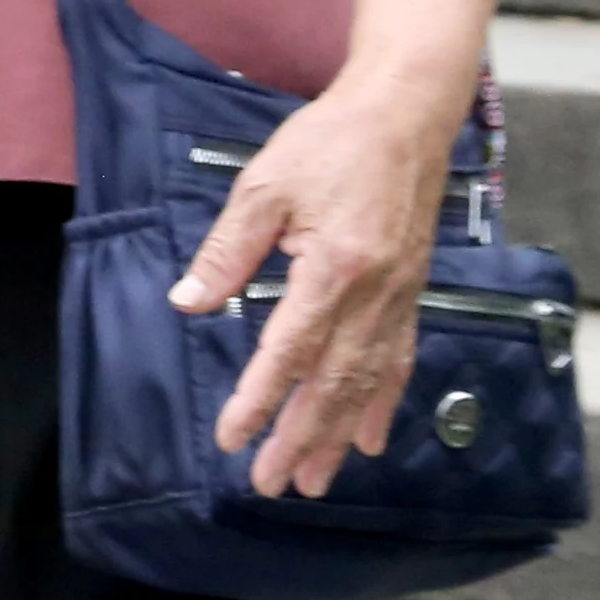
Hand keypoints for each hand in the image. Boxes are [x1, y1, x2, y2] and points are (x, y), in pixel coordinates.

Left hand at [164, 79, 463, 497]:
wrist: (405, 115)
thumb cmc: (331, 143)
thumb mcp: (264, 186)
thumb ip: (227, 250)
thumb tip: (189, 301)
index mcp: (334, 266)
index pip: (290, 350)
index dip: (261, 399)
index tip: (234, 439)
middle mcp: (375, 292)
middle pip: (333, 382)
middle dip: (301, 438)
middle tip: (272, 484)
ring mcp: (400, 297)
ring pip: (368, 382)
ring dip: (338, 435)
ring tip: (314, 480)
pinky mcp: (411, 292)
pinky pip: (398, 360)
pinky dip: (382, 404)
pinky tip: (369, 438)